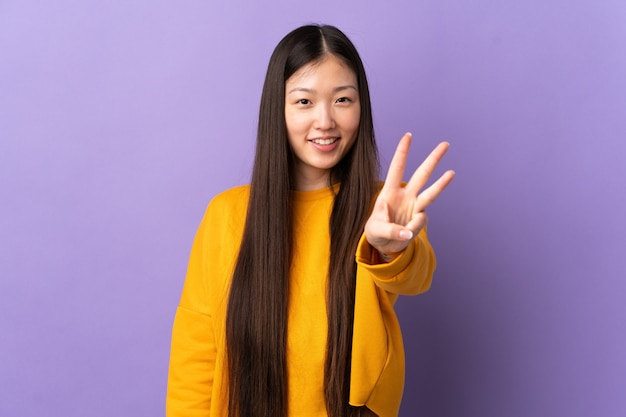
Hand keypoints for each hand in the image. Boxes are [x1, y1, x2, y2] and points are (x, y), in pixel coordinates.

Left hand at [364, 132, 454, 259]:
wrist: (384, 246)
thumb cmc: (376, 232)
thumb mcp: (376, 230)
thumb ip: (391, 230)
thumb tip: (408, 232)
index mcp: (390, 192)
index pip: (397, 168)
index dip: (402, 152)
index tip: (408, 136)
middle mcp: (405, 195)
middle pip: (422, 174)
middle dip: (433, 159)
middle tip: (445, 144)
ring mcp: (415, 207)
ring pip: (431, 193)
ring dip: (442, 183)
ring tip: (451, 173)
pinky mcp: (420, 219)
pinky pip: (420, 222)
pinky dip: (413, 228)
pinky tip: (404, 233)